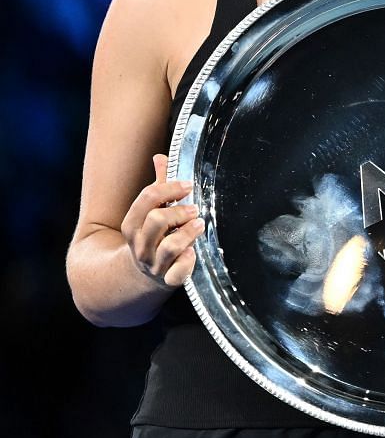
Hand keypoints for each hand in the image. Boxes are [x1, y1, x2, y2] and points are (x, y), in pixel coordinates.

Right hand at [122, 154, 199, 288]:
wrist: (142, 274)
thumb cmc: (154, 235)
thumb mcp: (150, 212)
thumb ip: (158, 186)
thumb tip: (161, 157)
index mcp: (132, 224)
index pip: (146, 199)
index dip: (169, 188)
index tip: (188, 185)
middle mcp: (140, 245)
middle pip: (157, 221)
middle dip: (178, 211)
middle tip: (194, 208)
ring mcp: (154, 263)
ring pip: (170, 247)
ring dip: (189, 233)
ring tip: (198, 224)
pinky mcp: (168, 279)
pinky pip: (177, 274)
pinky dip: (187, 263)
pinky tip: (193, 252)